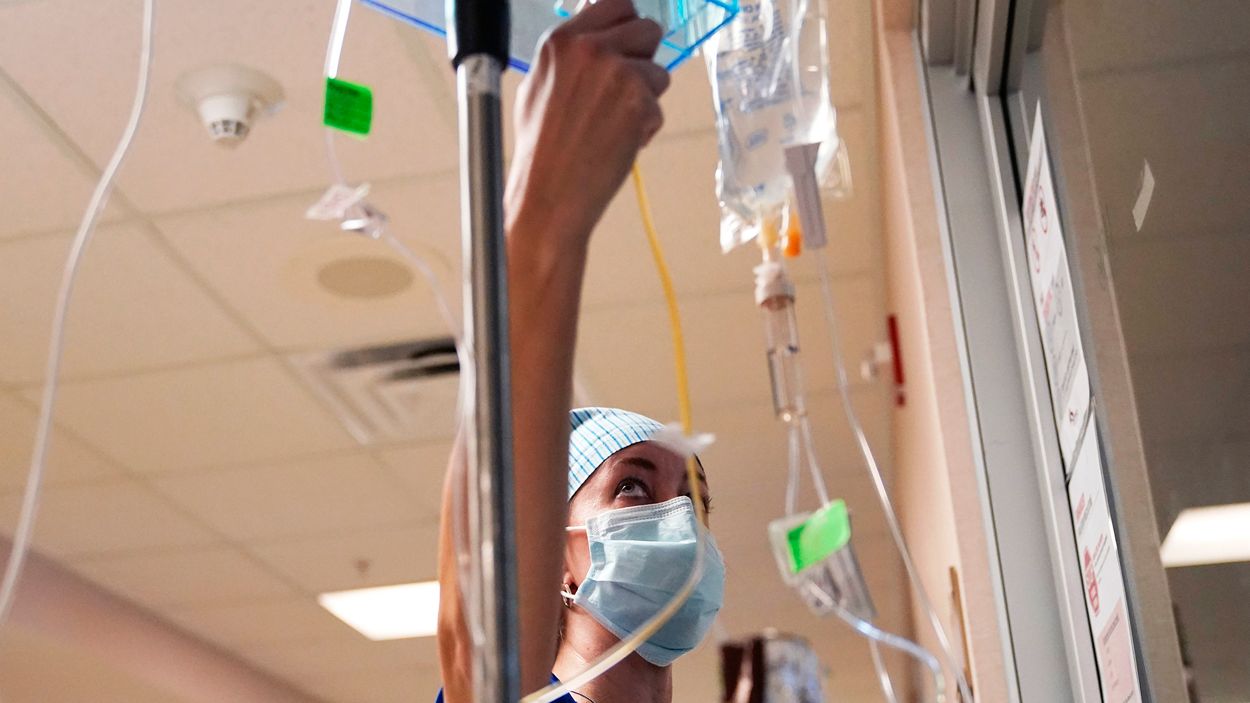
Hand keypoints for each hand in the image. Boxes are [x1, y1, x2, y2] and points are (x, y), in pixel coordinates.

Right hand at [506, 0, 670, 244]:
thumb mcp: (539, 84)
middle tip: (624, 87)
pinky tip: (617, 141)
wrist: (549, 193)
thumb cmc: (541, 148)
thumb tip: (597, 33)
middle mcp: (591, 49)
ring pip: (659, 71)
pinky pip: (658, 105)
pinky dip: (644, 125)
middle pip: (647, 28)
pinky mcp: (640, 103)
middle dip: (643, 57)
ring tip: (613, 122)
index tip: (627, 43)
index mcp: (562, 41)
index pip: (617, 3)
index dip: (626, 25)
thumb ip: (571, 54)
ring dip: (645, 95)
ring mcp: (618, 74)